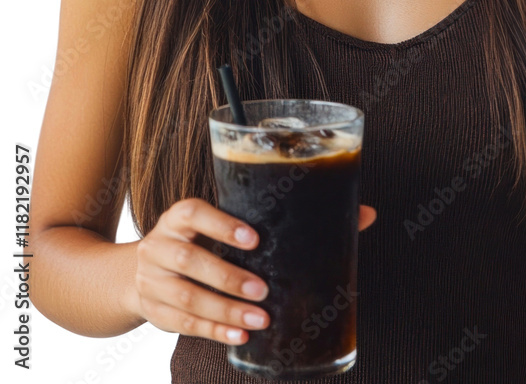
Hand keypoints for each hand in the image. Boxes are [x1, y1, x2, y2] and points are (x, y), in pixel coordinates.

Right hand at [132, 198, 376, 344]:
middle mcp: (161, 244)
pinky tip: (240, 337)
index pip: (195, 213)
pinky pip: (184, 324)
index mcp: (181, 216)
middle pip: (189, 260)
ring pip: (187, 298)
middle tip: (263, 291)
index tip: (254, 238)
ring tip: (259, 321)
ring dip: (224, 311)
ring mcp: (153, 280)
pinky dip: (213, 332)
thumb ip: (285, 217)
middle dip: (227, 277)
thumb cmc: (203, 239)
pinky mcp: (155, 311)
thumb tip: (365, 213)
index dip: (223, 224)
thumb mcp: (228, 222)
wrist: (137, 271)